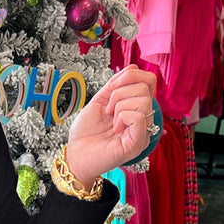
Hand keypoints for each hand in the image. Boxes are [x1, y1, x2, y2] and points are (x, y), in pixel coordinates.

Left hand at [65, 64, 157, 188]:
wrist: (74, 155)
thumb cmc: (85, 133)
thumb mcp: (99, 101)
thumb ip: (115, 85)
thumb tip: (133, 68)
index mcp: (136, 108)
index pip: (148, 80)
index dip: (129, 76)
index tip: (110, 90)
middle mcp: (143, 119)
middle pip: (146, 87)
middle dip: (119, 93)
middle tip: (107, 110)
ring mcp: (142, 132)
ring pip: (144, 101)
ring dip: (119, 106)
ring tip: (111, 120)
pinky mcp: (137, 144)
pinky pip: (138, 117)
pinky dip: (122, 117)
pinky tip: (115, 129)